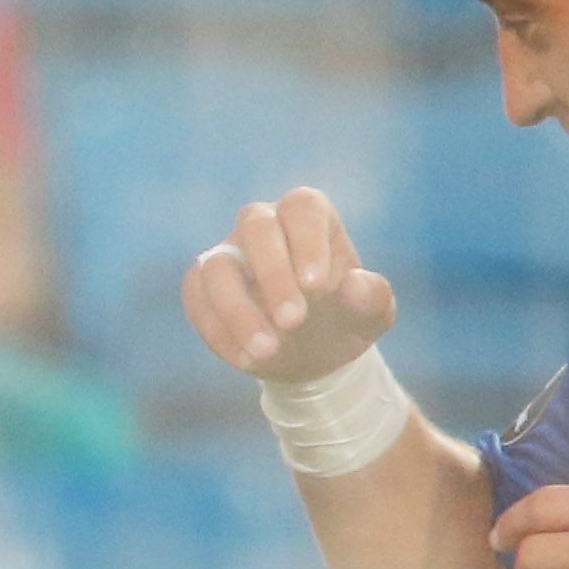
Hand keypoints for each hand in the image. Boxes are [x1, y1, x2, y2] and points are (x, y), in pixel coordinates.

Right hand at [183, 187, 398, 382]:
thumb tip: (355, 284)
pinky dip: (220, 332)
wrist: (311, 354)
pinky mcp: (200, 287)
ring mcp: (226, 254)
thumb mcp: (371, 316)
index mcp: (309, 218)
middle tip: (294, 322)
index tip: (318, 287)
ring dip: (238, 310)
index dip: (307, 242)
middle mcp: (263, 226)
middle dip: (273, 274)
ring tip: (267, 351)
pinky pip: (197, 300)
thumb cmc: (344, 320)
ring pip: (216, 266)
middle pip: (255, 226)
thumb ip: (372, 298)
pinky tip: (247, 359)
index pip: (302, 208)